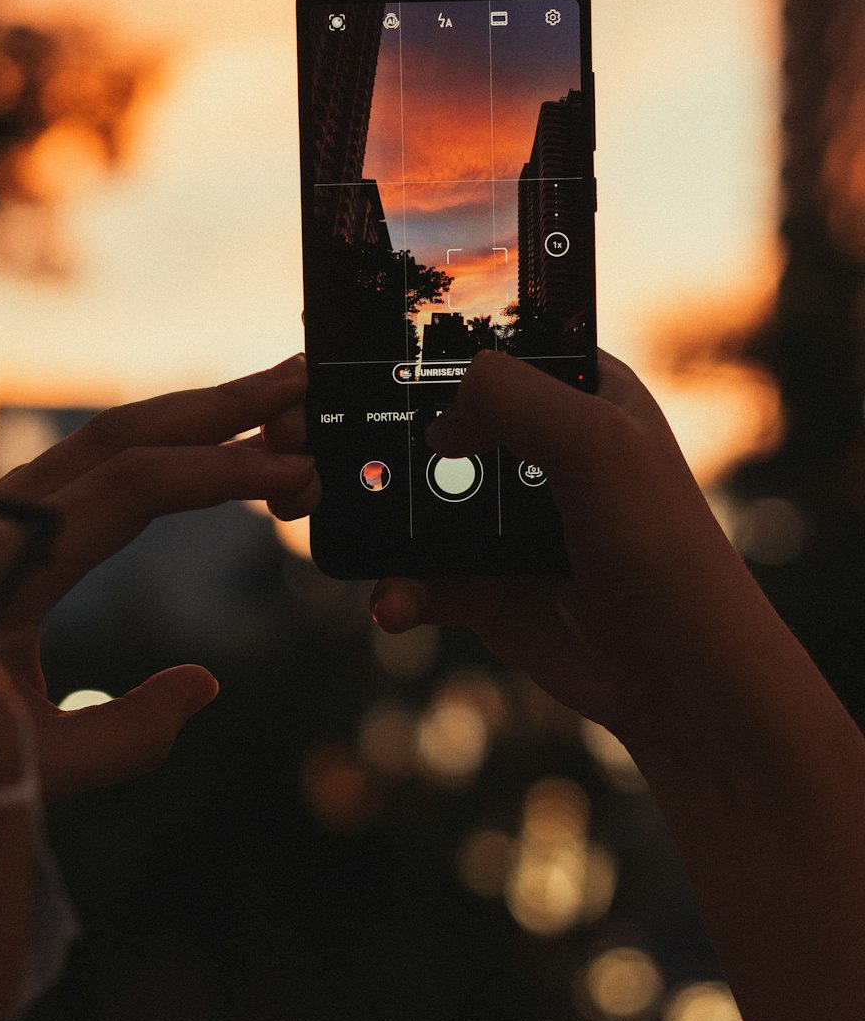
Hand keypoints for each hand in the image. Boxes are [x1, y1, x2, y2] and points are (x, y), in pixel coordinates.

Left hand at [0, 355, 319, 798]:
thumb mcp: (38, 765)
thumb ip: (128, 735)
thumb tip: (201, 684)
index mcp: (1, 563)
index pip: (133, 485)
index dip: (222, 471)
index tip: (296, 470)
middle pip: (124, 433)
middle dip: (221, 404)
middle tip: (301, 378)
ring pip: (108, 438)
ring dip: (192, 416)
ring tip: (271, 398)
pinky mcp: (6, 524)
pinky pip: (93, 464)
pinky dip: (160, 446)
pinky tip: (203, 447)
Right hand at [371, 349, 770, 744]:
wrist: (682, 676)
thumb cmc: (663, 549)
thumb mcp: (598, 444)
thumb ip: (516, 398)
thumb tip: (437, 419)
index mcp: (580, 395)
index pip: (501, 347)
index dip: (443, 344)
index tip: (375, 350)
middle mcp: (540, 453)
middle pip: (444, 424)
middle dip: (392, 438)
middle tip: (338, 448)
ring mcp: (509, 522)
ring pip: (419, 504)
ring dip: (383, 522)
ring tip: (357, 536)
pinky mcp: (489, 586)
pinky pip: (421, 577)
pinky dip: (400, 589)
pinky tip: (395, 603)